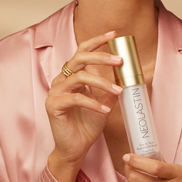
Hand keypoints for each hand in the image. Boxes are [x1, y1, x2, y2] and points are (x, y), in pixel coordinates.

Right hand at [45, 31, 122, 181]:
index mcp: (72, 75)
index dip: (97, 41)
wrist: (75, 147)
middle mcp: (62, 79)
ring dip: (102, 83)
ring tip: (118, 91)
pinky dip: (93, 103)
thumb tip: (127, 75)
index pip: (83, 51)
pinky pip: (76, 98)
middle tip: (119, 60)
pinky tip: (106, 110)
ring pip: (80, 77)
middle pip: (80, 58)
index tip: (113, 34)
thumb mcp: (104, 101)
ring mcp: (56, 91)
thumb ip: (111, 87)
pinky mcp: (54, 105)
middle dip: (101, 56)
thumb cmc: (87, 123)